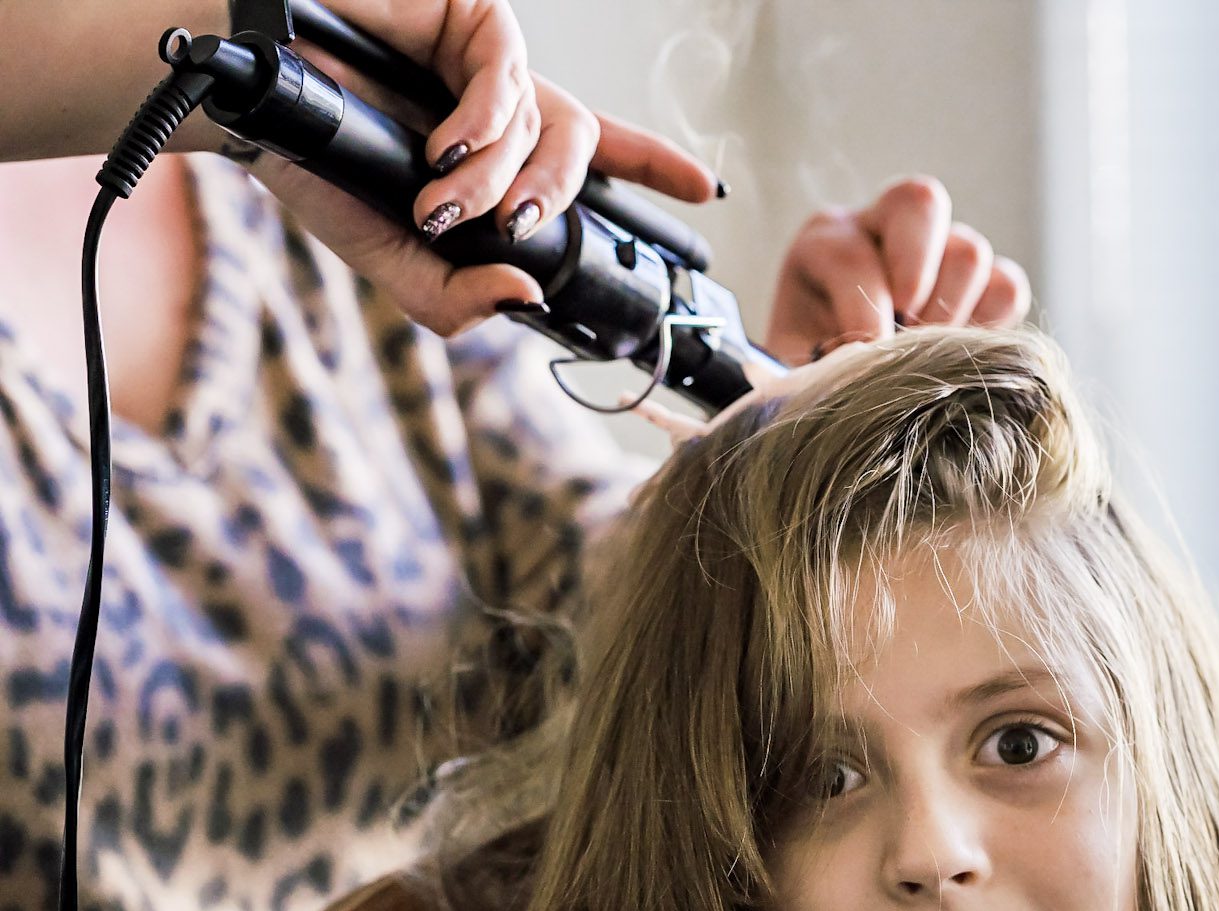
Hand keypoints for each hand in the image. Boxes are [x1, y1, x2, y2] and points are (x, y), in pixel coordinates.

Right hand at [231, 1, 717, 336]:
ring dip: (504, 180)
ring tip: (444, 203)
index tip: (704, 190)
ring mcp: (489, 59)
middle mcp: (504, 104)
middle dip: (557, 203)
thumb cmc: (313, 166)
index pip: (595, 158)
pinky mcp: (470, 18)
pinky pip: (509, 79)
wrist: (244, 106)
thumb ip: (456, 296)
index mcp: (498, 152)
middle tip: (515, 230)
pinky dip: (484, 129)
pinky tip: (441, 152)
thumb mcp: (391, 256)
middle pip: (583, 152)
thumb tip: (526, 302)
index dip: (652, 168)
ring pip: (550, 128)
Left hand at [763, 176, 1030, 366]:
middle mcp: (885, 229)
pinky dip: (990, 323)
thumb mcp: (789, 377)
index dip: (862, 308)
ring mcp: (940, 251)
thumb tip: (851, 367)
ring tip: (923, 356)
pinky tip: (956, 354)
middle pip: (920, 201)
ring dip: (951, 312)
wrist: (843, 403)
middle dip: (916, 270)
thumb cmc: (813, 387)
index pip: (850, 253)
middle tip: (905, 326)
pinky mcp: (982, 285)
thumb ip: (807, 367)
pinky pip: (1007, 287)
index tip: (864, 354)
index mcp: (827, 242)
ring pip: (969, 251)